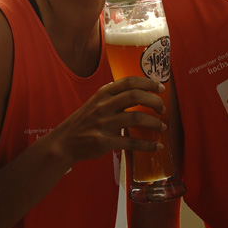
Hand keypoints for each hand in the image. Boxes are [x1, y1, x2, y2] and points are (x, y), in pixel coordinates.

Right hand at [50, 76, 165, 165]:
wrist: (65, 142)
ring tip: (162, 127)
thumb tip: (140, 90)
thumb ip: (114, 96)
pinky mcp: (104, 142)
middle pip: (135, 96)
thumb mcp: (96, 102)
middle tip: (162, 109)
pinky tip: (157, 146)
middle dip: (154, 101)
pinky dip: (148, 144)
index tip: (161, 88)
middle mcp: (103, 106)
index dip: (148, 83)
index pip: (129, 81)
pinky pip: (132, 142)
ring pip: (137, 118)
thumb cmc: (85, 121)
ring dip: (154, 123)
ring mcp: (103, 124)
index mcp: (103, 93)